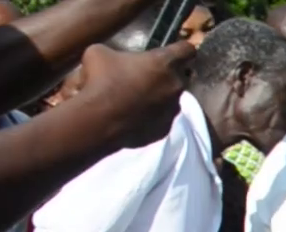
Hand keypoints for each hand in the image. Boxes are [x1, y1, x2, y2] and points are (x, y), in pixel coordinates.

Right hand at [73, 42, 195, 149]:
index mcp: (164, 63)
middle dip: (165, 75)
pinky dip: (152, 116)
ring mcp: (173, 109)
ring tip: (136, 99)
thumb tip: (116, 61)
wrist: (99, 120)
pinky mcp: (165, 128)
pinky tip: (134, 115)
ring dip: (158, 96)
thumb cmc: (100, 80)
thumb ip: (117, 53)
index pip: (186, 49)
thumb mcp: (99, 53)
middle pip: (179, 76)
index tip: (173, 52)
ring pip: (171, 99)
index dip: (180, 49)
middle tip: (144, 77)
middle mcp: (175, 85)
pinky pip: (162, 118)